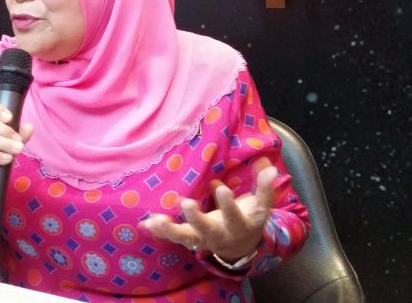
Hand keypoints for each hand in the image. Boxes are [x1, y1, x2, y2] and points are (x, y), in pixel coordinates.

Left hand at [141, 164, 277, 261]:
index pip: (236, 215)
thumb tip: (266, 164)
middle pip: (208, 230)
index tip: (221, 189)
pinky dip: (159, 232)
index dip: (229, 204)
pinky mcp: (190, 239)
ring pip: (186, 238)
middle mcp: (220, 235)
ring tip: (156, 219)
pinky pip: (173, 237)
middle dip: (197, 219)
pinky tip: (145, 224)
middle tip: (186, 203)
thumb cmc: (248, 219)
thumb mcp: (260, 206)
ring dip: (171, 230)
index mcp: (240, 225)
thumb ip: (264, 187)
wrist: (241, 247)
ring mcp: (203, 240)